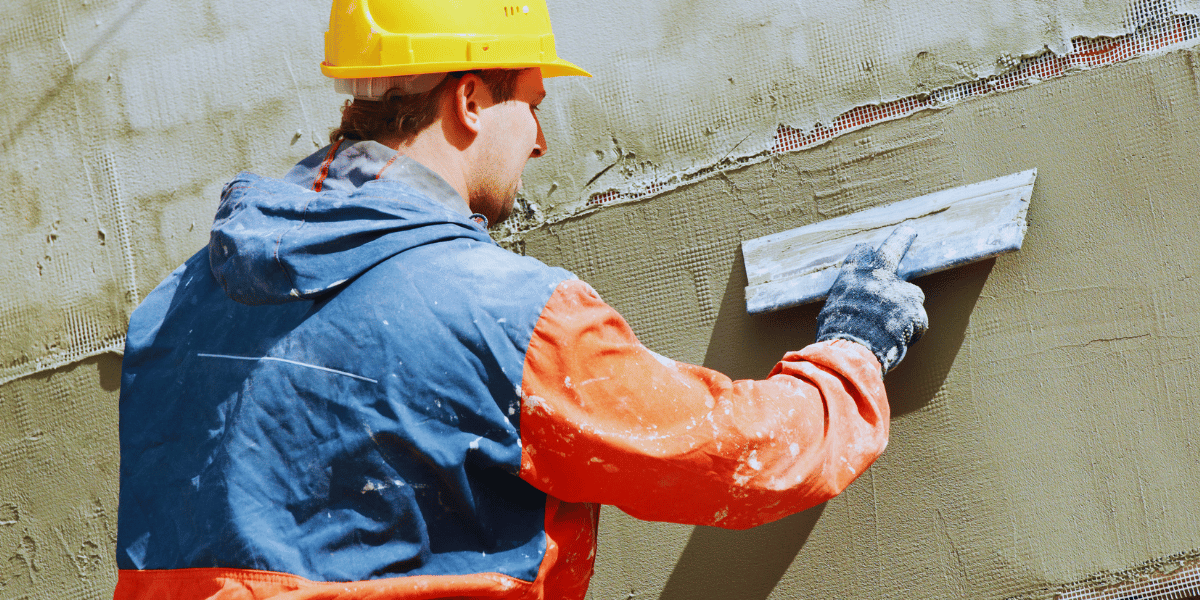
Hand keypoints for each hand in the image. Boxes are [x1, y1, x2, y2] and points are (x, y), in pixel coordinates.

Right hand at [816, 226, 927, 375]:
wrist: (852, 351)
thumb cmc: (836, 335)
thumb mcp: (831, 313)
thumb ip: (846, 302)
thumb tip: (849, 309)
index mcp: (852, 276)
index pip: (860, 254)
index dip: (865, 255)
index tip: (868, 251)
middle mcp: (877, 276)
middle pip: (892, 250)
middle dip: (901, 238)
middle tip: (909, 230)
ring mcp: (899, 290)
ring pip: (912, 294)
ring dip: (907, 307)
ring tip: (895, 328)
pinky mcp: (915, 309)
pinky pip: (918, 320)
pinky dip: (912, 331)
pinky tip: (899, 341)